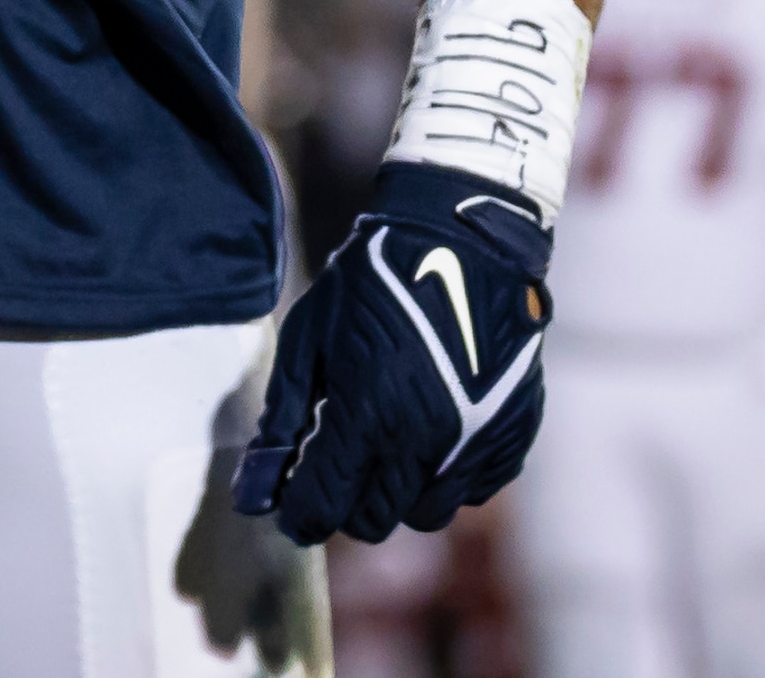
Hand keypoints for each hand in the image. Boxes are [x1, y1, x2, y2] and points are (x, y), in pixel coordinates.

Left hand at [235, 164, 552, 542]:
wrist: (462, 242)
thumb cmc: (371, 284)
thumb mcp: (308, 340)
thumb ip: (281, 422)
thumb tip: (254, 494)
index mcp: (366, 416)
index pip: (324, 506)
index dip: (301, 516)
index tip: (292, 509)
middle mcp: (424, 442)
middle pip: (374, 521)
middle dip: (346, 507)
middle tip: (337, 471)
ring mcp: (474, 444)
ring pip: (426, 513)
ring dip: (398, 495)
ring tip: (386, 449)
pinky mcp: (511, 436)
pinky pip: (473, 489)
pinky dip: (448, 475)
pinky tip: (433, 433)